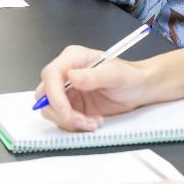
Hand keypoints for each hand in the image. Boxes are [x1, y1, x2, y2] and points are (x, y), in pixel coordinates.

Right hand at [35, 45, 151, 131]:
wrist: (138, 89)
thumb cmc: (129, 76)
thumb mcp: (115, 74)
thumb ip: (93, 76)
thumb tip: (72, 77)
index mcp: (73, 58)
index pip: (50, 74)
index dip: (54, 94)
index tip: (66, 110)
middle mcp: (66, 74)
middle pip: (45, 94)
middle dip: (61, 112)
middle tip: (83, 121)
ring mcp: (67, 91)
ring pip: (51, 110)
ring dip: (70, 121)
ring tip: (93, 122)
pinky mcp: (71, 106)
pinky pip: (62, 119)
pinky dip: (75, 126)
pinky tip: (93, 122)